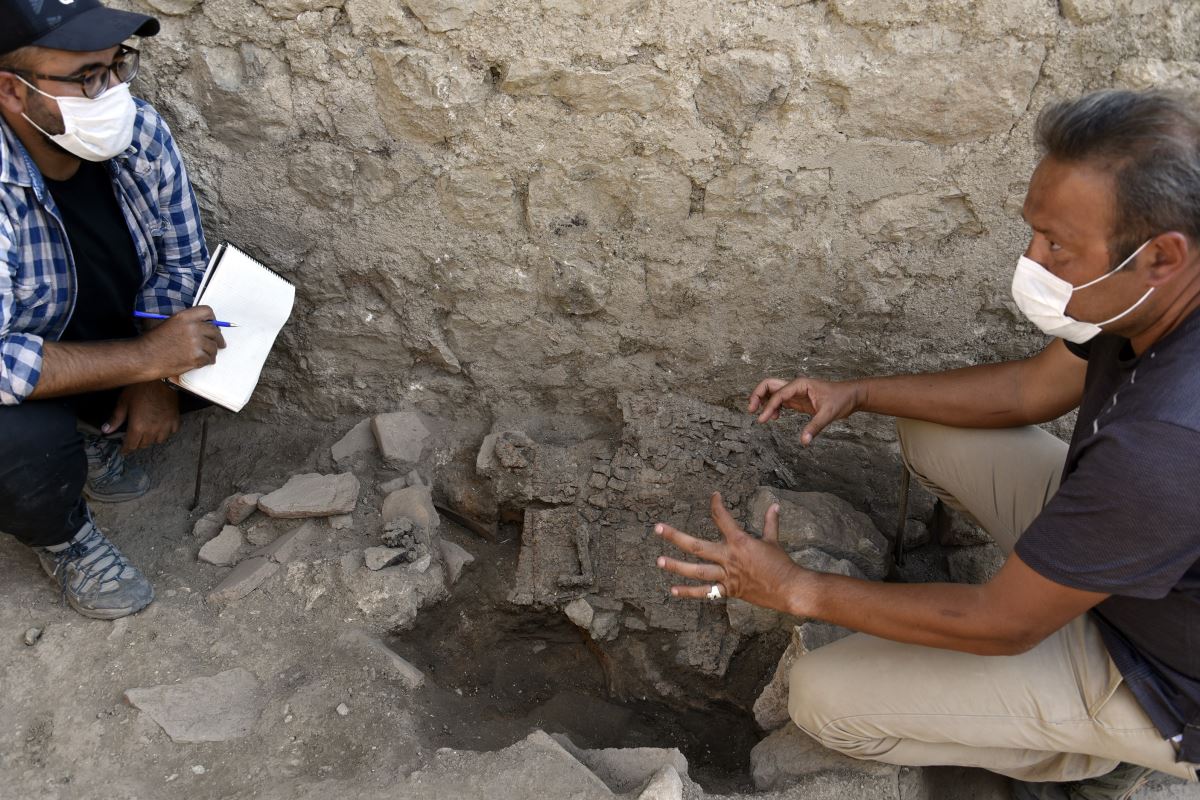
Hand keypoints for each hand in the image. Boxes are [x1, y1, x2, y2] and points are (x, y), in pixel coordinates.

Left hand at [104, 381, 180, 452]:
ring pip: (158, 441)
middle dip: (137, 443)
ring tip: (147, 433)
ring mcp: (165, 426)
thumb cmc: (140, 389)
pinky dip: (165, 432)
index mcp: (138, 427)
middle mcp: (152, 430)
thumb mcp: (124, 402)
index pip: (131, 445)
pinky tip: (161, 426)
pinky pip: (171, 432)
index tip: (123, 451)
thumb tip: (106, 430)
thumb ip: (116, 418)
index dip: (126, 450)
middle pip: (144, 444)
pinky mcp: (175, 420)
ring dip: (152, 439)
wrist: (161, 380)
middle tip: (133, 438)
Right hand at [137, 306, 225, 378]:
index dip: (213, 319)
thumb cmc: (153, 341)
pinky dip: (207, 361)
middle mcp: (192, 328)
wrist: (144, 357)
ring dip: (212, 352)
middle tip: (220, 344)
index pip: (207, 311)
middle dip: (218, 339)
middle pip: (215, 331)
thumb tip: (204, 325)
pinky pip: (209, 359)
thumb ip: (186, 322)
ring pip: (214, 347)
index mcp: (184, 317)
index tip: (215, 325)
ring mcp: (195, 343)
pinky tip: (203, 361)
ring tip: (208, 355)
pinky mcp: (195, 358)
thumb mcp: (169, 323)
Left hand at [655, 492, 811, 615]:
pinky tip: (673, 591)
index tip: (714, 496)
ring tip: (659, 561)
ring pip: (696, 570)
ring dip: (676, 566)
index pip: (722, 518)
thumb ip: (770, 523)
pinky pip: (706, 592)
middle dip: (675, 537)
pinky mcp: (729, 591)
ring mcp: (726, 575)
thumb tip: (775, 505)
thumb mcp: (774, 541)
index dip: (717, 504)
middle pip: (696, 546)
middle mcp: (729, 557)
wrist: (789, 589)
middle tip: (657, 528)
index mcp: (740, 541)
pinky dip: (689, 592)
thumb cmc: (782, 564)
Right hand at [747, 376, 863, 445]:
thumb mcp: (829, 414)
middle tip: (751, 410)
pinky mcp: (797, 400)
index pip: (778, 394)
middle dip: (757, 395)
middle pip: (768, 385)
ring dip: (762, 400)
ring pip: (771, 391)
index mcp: (800, 384)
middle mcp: (795, 386)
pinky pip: (778, 400)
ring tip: (760, 416)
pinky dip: (771, 407)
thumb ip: (815, 427)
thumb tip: (804, 441)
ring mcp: (795, 392)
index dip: (768, 407)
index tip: (763, 420)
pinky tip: (774, 418)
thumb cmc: (841, 400)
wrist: (851, 396)